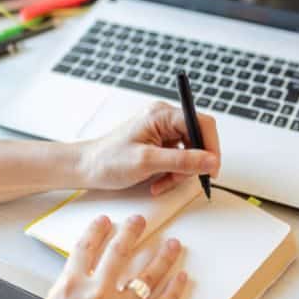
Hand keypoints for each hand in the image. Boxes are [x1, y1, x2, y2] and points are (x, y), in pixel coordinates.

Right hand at [12, 215, 186, 298]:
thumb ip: (66, 294)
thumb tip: (78, 285)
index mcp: (69, 286)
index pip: (85, 248)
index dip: (96, 231)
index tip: (104, 222)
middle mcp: (96, 294)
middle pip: (118, 253)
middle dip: (131, 232)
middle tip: (139, 221)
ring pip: (147, 277)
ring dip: (162, 257)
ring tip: (172, 244)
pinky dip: (173, 291)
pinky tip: (181, 278)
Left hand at [78, 102, 220, 194]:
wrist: (86, 168)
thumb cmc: (107, 160)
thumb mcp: (147, 162)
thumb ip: (182, 160)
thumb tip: (210, 160)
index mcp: (162, 115)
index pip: (202, 123)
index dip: (211, 146)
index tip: (211, 169)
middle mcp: (164, 119)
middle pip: (198, 140)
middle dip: (192, 164)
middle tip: (181, 179)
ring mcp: (163, 132)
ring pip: (190, 153)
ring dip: (180, 173)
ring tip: (162, 183)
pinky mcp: (160, 145)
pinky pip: (179, 159)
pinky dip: (173, 174)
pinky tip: (158, 181)